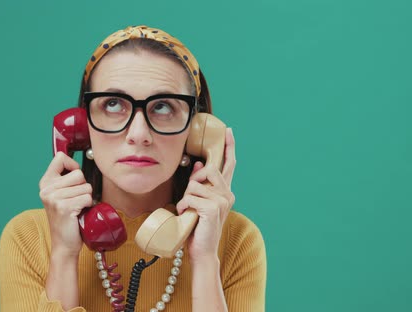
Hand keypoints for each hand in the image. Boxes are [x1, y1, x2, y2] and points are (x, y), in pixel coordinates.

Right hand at [39, 152, 92, 256]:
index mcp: (45, 183)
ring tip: (77, 207)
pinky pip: (87, 197)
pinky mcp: (64, 207)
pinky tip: (79, 213)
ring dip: (86, 197)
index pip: (60, 158)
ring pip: (85, 186)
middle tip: (75, 200)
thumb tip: (79, 166)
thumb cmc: (67, 219)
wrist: (63, 244)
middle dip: (83, 186)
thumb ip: (65, 180)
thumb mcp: (60, 196)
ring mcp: (54, 198)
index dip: (73, 165)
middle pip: (78, 173)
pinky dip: (88, 205)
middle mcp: (47, 189)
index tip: (74, 178)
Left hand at [176, 128, 236, 261]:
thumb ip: (201, 183)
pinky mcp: (213, 208)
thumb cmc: (197, 227)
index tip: (228, 131)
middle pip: (209, 169)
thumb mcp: (198, 201)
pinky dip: (182, 206)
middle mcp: (228, 194)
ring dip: (186, 197)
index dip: (229, 147)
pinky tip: (186, 216)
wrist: (201, 251)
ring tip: (188, 211)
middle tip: (190, 197)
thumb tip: (201, 163)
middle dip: (194, 179)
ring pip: (195, 183)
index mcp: (226, 192)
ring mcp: (222, 201)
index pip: (229, 164)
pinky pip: (189, 196)